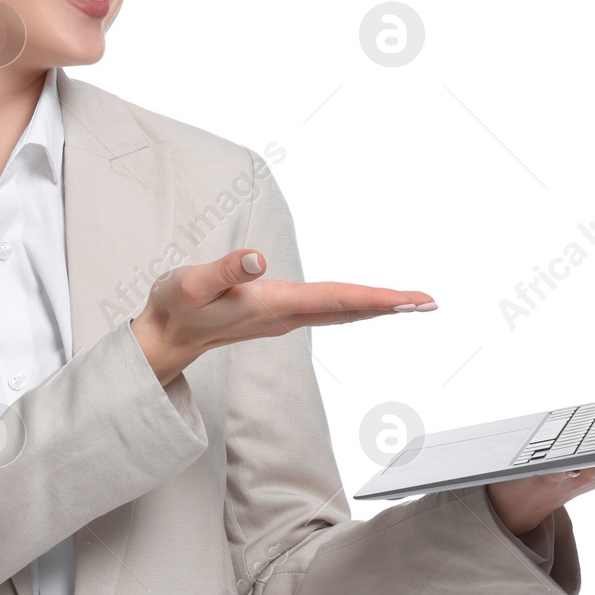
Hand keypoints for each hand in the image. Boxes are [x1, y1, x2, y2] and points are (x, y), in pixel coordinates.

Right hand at [130, 248, 434, 384]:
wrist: (164, 338)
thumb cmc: (176, 307)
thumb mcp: (191, 283)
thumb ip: (224, 270)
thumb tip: (258, 257)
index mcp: (273, 306)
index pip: (335, 301)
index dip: (376, 298)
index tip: (411, 301)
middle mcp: (286, 316)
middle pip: (349, 309)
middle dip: (390, 305)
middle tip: (430, 302)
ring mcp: (284, 318)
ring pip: (341, 312)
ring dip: (377, 306)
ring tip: (411, 302)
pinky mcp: (278, 314)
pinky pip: (328, 311)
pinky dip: (354, 305)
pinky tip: (366, 304)